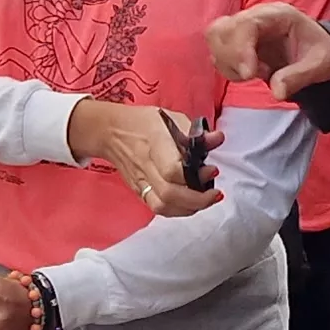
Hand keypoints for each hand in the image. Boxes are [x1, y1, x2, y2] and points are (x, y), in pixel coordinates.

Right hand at [66, 101, 221, 217]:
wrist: (112, 132)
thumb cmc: (145, 122)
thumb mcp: (172, 118)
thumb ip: (196, 132)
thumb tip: (217, 139)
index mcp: (155, 143)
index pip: (172, 169)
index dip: (195, 175)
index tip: (212, 170)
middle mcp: (146, 165)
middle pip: (169, 193)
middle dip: (198, 199)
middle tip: (215, 193)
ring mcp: (140, 181)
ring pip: (162, 206)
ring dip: (189, 208)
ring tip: (206, 200)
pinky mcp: (138, 191)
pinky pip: (157, 208)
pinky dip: (176, 211)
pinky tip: (190, 205)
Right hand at [205, 5, 329, 99]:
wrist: (318, 53)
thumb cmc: (321, 53)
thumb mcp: (321, 65)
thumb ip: (299, 76)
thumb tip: (277, 91)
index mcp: (277, 15)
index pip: (246, 23)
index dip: (240, 48)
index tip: (249, 74)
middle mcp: (256, 16)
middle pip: (221, 29)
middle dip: (232, 58)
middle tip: (255, 75)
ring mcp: (243, 27)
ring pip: (215, 39)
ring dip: (228, 63)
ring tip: (256, 72)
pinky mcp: (236, 41)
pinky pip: (218, 53)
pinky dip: (228, 68)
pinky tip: (250, 73)